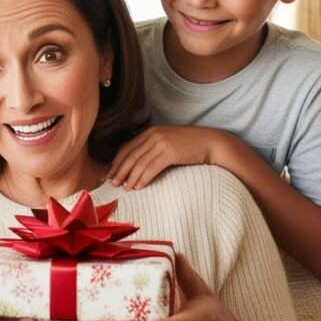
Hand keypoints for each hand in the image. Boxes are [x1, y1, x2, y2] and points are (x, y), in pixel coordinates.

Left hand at [108, 126, 222, 189]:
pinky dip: (142, 179)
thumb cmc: (189, 146)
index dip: (116, 162)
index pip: (127, 147)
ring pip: (139, 163)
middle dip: (119, 171)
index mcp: (150, 131)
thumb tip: (137, 165)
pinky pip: (151, 168)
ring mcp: (161, 143)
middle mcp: (153, 135)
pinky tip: (138, 187)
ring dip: (130, 177)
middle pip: (130, 155)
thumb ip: (152, 148)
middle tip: (112, 183)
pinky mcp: (170, 152)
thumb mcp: (167, 142)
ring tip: (125, 188)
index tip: (109, 173)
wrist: (210, 142)